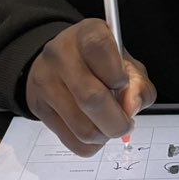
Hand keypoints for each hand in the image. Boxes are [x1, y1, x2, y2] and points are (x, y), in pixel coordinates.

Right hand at [25, 19, 156, 156]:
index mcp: (87, 34)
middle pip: (91, 98)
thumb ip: (138, 85)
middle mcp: (60, 54)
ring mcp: (45, 82)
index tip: (123, 84)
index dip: (117, 74)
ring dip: (105, 135)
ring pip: (82, 127)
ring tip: (110, 125)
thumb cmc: (102, 63)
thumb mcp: (126, 64)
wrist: (60, 64)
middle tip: (126, 123)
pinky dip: (91, 145)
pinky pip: (72, 141)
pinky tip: (95, 130)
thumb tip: (131, 107)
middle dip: (118, 121)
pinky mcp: (39, 108)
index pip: (99, 48)